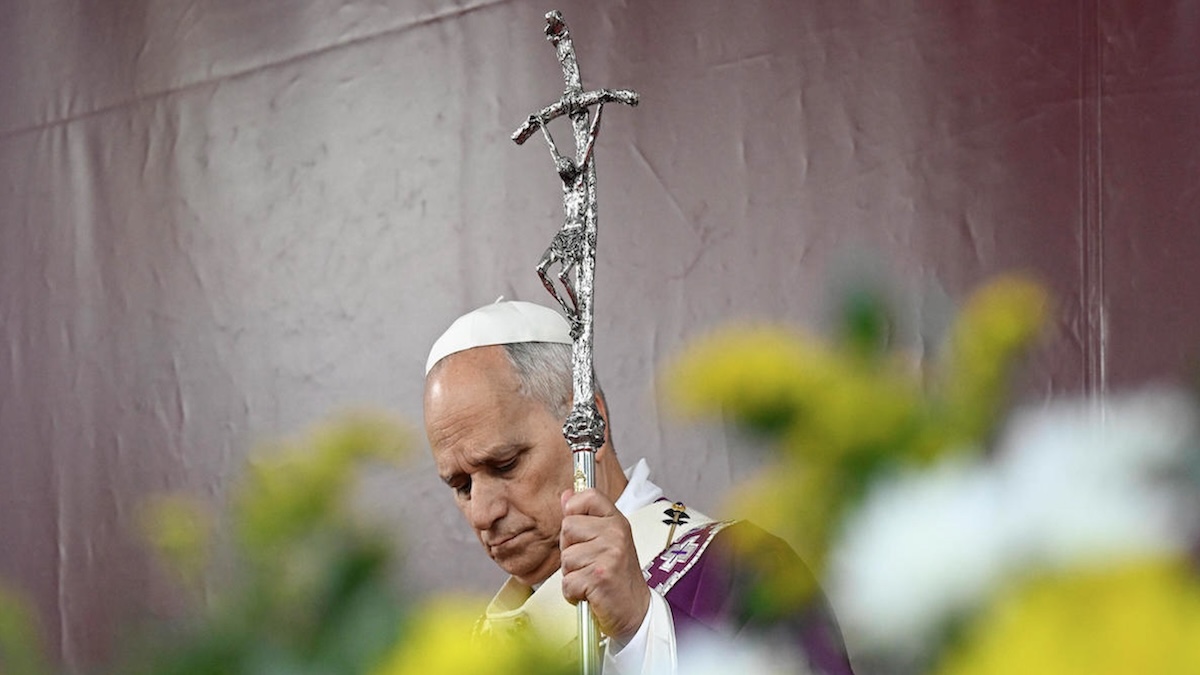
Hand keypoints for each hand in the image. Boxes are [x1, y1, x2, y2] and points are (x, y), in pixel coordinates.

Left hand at [559, 488, 650, 642]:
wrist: (635, 611)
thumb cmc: (618, 576)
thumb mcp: (607, 540)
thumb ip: (585, 517)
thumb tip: (566, 495)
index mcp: (617, 521)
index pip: (588, 496)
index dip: (574, 509)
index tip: (580, 529)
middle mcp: (615, 534)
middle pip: (568, 527)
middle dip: (570, 549)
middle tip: (589, 562)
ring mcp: (609, 555)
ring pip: (565, 557)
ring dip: (572, 574)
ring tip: (591, 578)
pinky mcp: (600, 577)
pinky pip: (567, 581)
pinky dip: (573, 593)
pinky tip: (590, 593)